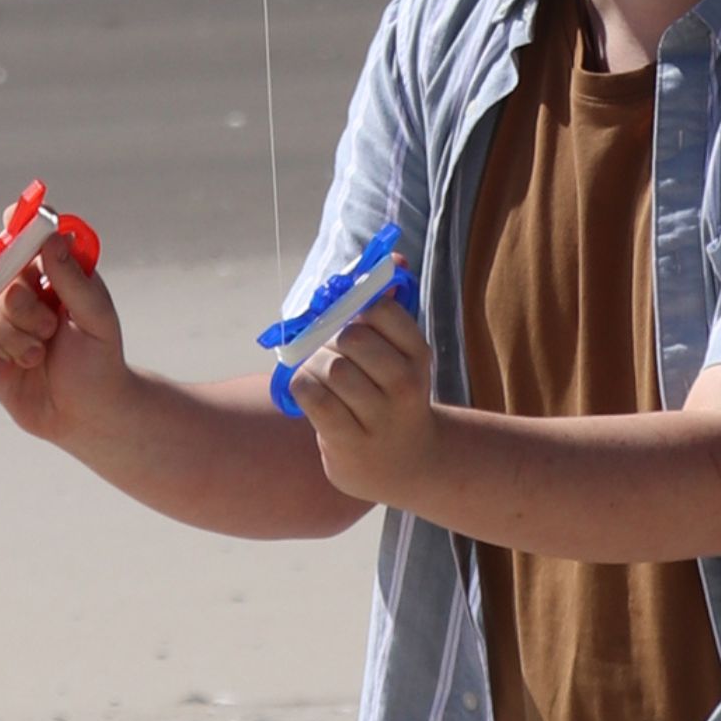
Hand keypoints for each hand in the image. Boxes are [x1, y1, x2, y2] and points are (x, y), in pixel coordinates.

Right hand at [0, 237, 131, 449]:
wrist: (87, 414)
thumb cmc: (99, 360)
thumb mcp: (95, 317)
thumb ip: (73, 279)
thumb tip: (54, 237)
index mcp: (51, 274)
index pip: (28, 238)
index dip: (17, 225)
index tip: (12, 219)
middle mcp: (21, 291)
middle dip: (22, 304)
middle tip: (48, 327)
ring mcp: (0, 320)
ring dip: (14, 337)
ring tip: (39, 355)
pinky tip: (15, 368)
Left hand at [289, 292, 439, 506]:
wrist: (407, 462)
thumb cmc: (392, 394)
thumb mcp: (401, 352)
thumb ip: (390, 306)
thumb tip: (395, 258)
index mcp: (417, 355)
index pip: (381, 310)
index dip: (354, 309)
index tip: (349, 321)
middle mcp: (405, 385)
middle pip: (351, 338)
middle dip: (329, 338)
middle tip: (327, 350)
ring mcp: (380, 419)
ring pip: (331, 368)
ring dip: (313, 365)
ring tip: (319, 375)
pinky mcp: (350, 443)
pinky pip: (313, 396)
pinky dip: (303, 387)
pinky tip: (310, 392)